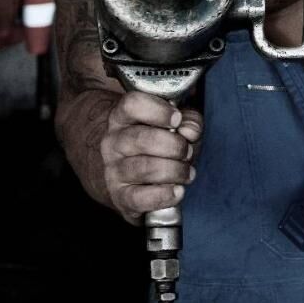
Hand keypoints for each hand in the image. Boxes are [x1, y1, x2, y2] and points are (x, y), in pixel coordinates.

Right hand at [100, 91, 202, 225]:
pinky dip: (164, 195)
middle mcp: (113, 141)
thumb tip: (190, 130)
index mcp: (123, 117)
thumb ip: (189, 121)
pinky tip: (177, 191)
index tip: (177, 119)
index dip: (158, 110)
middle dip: (174, 146)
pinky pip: (139, 198)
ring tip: (187, 172)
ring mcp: (113, 169)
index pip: (132, 105)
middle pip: (142, 139)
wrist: (132, 176)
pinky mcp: (119, 196)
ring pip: (144, 168)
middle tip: (187, 151)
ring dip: (174, 170)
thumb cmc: (159, 144)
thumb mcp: (176, 125)